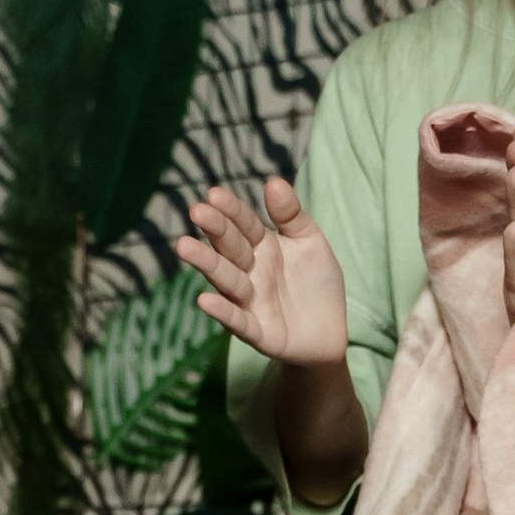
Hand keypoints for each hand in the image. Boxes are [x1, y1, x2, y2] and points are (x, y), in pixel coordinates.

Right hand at [177, 177, 349, 371]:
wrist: (329, 333)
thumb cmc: (316, 283)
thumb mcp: (310, 241)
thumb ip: (291, 215)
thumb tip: (273, 181)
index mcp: (262, 246)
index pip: (244, 224)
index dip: (231, 210)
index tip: (214, 194)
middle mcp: (250, 272)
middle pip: (230, 248)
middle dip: (215, 230)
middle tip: (197, 211)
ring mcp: (250, 302)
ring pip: (227, 280)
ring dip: (207, 265)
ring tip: (185, 247)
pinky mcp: (257, 332)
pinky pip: (238, 321)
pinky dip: (223, 312)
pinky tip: (205, 300)